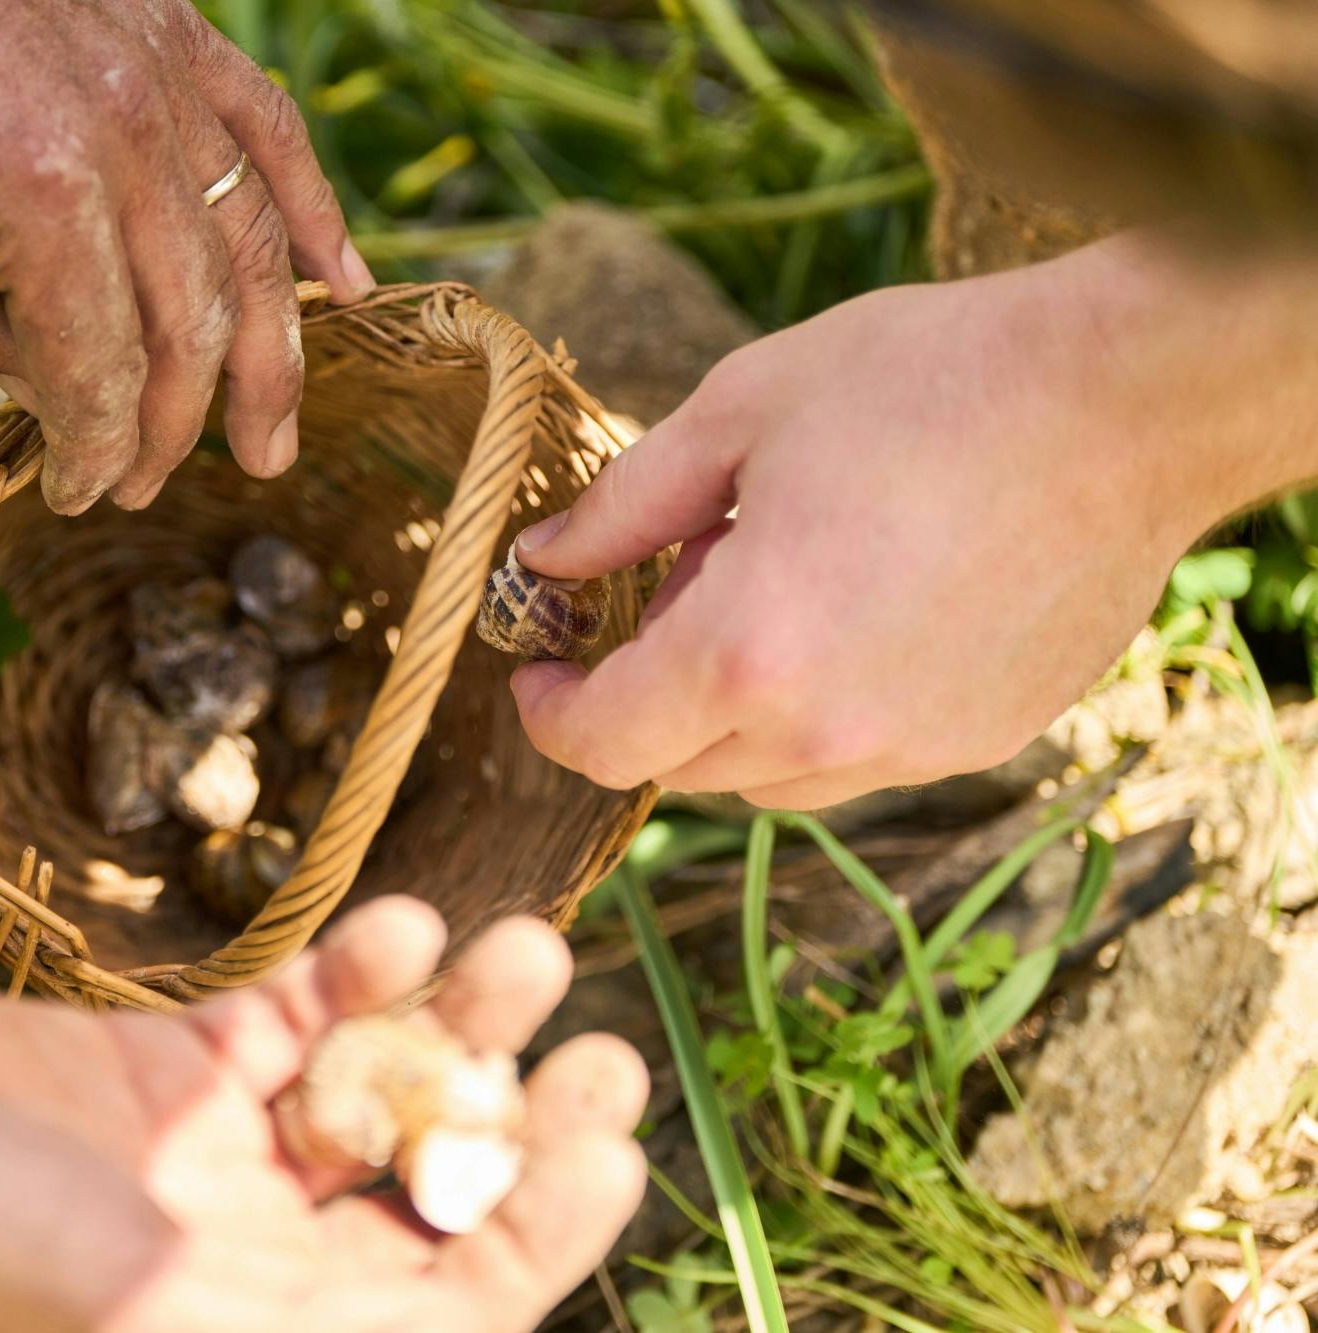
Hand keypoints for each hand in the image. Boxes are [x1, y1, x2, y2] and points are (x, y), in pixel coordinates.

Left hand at [0, 0, 375, 513]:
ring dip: (272, 355)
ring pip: (250, 240)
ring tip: (273, 440)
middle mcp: (121, 134)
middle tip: (147, 485)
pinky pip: (266, 128)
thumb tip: (45, 393)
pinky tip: (344, 284)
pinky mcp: (167, 26)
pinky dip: (311, 210)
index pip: (99, 367)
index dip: (96, 450)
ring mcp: (156, 72)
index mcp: (34, 194)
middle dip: (173, 425)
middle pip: (189, 321)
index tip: (77, 496)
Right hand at [0, 898, 648, 1332]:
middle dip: (522, 1122)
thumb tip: (399, 1314)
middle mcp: (261, 1263)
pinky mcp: (165, 1077)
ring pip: (378, 1095)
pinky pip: (290, 1023)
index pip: (452, 1306)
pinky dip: (353, 975)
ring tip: (524, 949)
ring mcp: (216, 1164)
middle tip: (598, 1049)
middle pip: (436, 1194)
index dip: (543, 1235)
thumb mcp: (88, 1292)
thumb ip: (197, 1292)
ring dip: (454, 1027)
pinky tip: (400, 927)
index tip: (606, 1148)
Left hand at [509, 234, 1317, 808]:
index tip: (541, 666)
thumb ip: (624, 507)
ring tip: (778, 580)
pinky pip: (860, 760)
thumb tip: (544, 562)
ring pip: (768, 776)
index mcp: (747, 653)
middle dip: (646, 692)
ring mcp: (915, 747)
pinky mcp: (981, 740)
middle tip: (683, 574)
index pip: (603, 745)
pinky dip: (820, 713)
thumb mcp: (739, 410)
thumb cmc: (927, 381)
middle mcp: (828, 730)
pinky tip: (855, 609)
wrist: (1128, 397)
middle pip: (679, 766)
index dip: (551, 714)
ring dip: (733, 711)